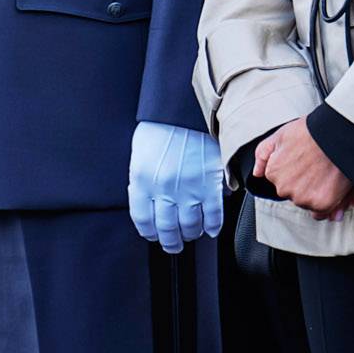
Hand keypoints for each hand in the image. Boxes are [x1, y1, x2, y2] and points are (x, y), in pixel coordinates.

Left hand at [127, 122, 223, 253]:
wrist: (184, 108)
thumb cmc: (161, 126)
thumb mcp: (141, 154)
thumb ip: (143, 180)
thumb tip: (149, 202)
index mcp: (142, 181)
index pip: (143, 220)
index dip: (150, 232)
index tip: (154, 235)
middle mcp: (163, 189)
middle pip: (166, 229)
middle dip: (171, 241)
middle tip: (174, 244)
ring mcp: (188, 188)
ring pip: (190, 226)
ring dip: (191, 234)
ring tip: (192, 234)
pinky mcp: (209, 184)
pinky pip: (212, 214)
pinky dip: (212, 226)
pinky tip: (210, 229)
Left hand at [250, 118, 353, 219]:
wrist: (337, 133)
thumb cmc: (312, 132)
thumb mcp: (280, 135)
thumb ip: (263, 154)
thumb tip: (257, 172)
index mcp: (274, 173)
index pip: (281, 181)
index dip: (295, 171)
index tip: (305, 162)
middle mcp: (285, 189)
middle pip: (293, 193)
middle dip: (304, 184)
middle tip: (317, 168)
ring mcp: (303, 198)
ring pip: (307, 202)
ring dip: (315, 193)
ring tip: (325, 174)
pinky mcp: (322, 204)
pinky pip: (321, 212)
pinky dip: (326, 203)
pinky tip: (330, 186)